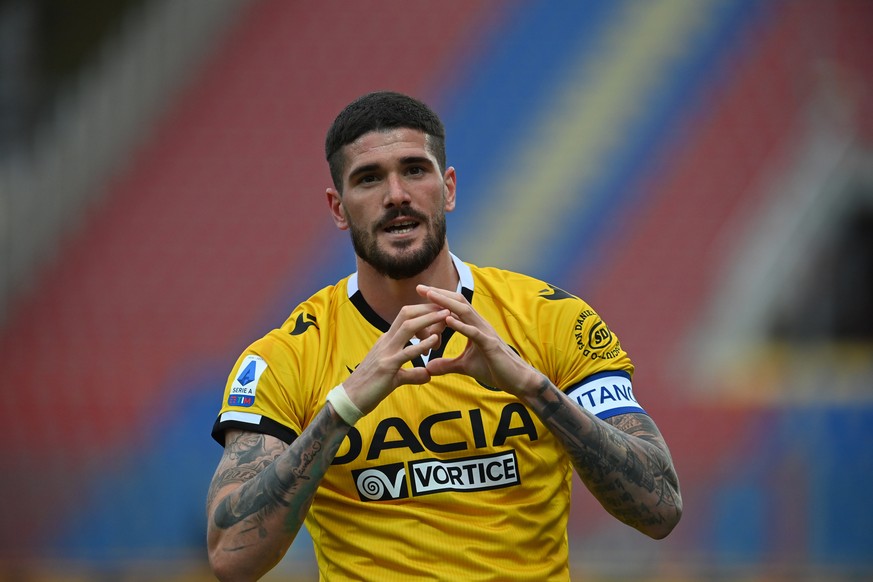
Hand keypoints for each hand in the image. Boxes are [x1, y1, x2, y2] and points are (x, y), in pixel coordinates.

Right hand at [343, 303, 448, 413]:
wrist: (350, 399)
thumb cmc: (370, 387)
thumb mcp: (395, 377)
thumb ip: (412, 374)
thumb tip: (427, 375)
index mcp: (387, 341)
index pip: (406, 318)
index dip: (424, 312)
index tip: (441, 311)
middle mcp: (386, 341)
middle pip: (407, 315)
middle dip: (428, 308)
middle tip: (447, 306)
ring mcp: (386, 352)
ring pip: (408, 327)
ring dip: (428, 319)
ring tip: (446, 315)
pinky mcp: (387, 367)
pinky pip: (407, 352)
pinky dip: (422, 344)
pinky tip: (435, 339)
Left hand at [416, 285, 542, 397]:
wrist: (517, 380)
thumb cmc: (494, 369)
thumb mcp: (465, 366)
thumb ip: (446, 365)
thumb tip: (428, 368)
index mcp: (474, 326)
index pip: (454, 307)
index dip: (438, 299)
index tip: (421, 293)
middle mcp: (480, 324)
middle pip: (458, 302)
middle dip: (439, 294)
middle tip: (420, 287)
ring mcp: (486, 333)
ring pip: (465, 312)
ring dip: (446, 303)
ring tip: (430, 296)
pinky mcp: (490, 345)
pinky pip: (474, 332)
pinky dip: (460, 325)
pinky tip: (448, 320)